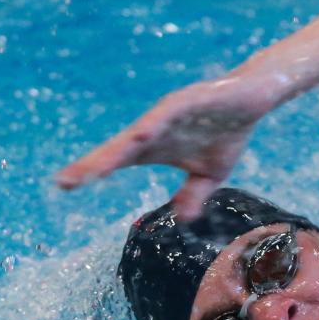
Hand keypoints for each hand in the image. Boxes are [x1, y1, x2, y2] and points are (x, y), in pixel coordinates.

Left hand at [56, 77, 267, 219]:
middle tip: (66, 183)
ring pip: (137, 134)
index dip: (93, 171)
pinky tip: (139, 137)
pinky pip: (168, 114)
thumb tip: (182, 219)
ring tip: (96, 170)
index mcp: (155, 147)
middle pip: (119, 150)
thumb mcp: (211, 175)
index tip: (65, 186)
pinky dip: (153, 125)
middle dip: (93, 166)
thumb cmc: (227, 134)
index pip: (118, 161)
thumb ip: (193, 194)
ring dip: (117, 151)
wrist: (253, 101)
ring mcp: (168, 114)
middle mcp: (154, 129)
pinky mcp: (188, 100)